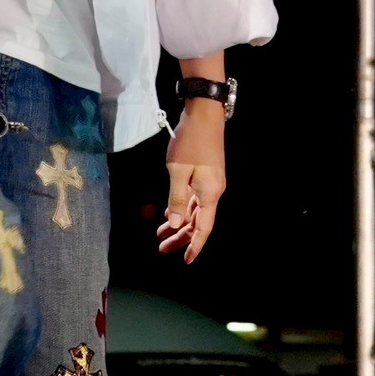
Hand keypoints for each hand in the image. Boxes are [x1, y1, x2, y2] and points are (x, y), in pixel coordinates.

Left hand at [158, 103, 226, 263]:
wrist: (204, 114)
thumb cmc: (190, 141)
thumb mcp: (178, 171)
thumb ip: (176, 199)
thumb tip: (175, 224)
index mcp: (209, 194)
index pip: (203, 228)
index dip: (195, 245)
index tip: (186, 261)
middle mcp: (213, 191)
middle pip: (198, 222)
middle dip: (181, 237)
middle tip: (162, 249)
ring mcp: (210, 182)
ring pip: (195, 211)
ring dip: (179, 223)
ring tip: (161, 236)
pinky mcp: (206, 174)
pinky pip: (194, 199)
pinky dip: (182, 208)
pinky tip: (170, 214)